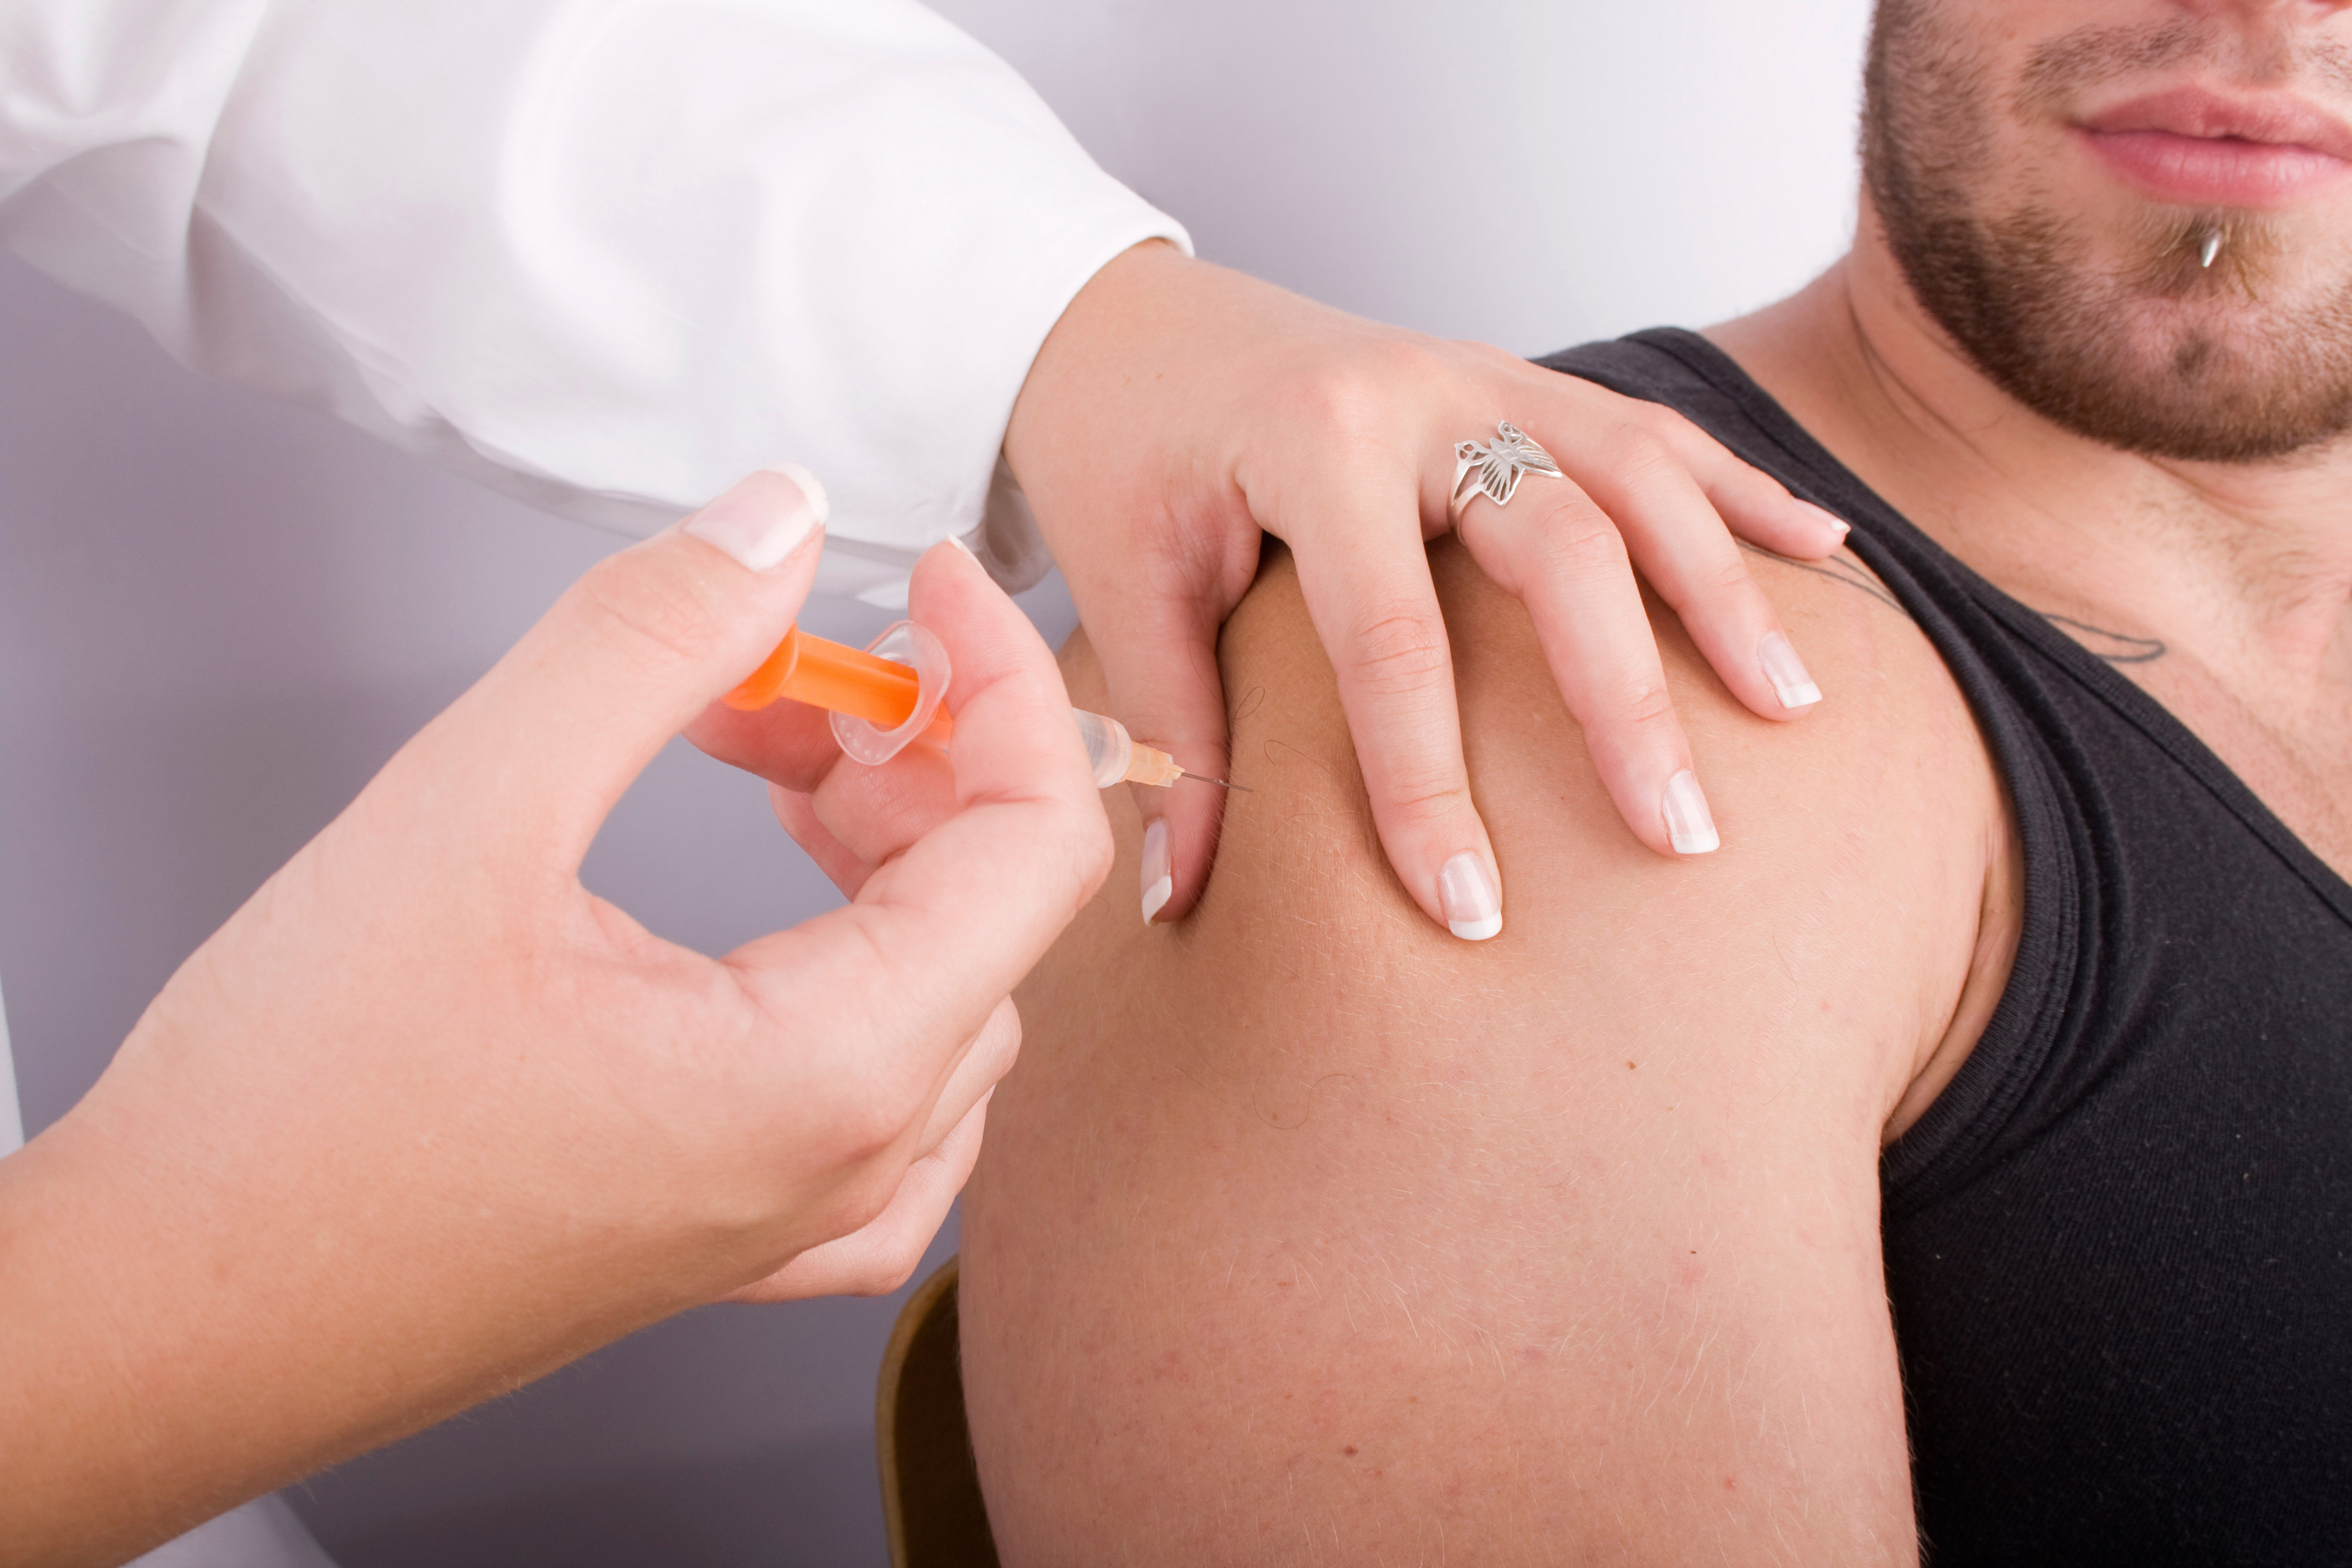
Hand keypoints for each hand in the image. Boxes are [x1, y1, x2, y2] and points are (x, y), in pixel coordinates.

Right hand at [0, 473, 1109, 1563]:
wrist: (170, 1316)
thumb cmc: (290, 1117)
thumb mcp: (466, 811)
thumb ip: (648, 640)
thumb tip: (785, 523)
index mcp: (833, 1076)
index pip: (1039, 843)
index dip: (1007, 680)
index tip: (935, 582)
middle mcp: (849, 1165)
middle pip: (993, 909)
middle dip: (910, 750)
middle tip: (776, 672)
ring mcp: (800, 1220)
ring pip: (943, 991)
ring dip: (878, 848)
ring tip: (747, 756)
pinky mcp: (737, 1239)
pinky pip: (888, 1095)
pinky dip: (860, 964)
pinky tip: (772, 914)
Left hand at [1004, 243, 1847, 936]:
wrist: (1129, 325)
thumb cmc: (1122, 458)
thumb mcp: (1123, 592)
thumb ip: (1175, 739)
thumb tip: (1181, 902)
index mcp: (1315, 442)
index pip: (1395, 641)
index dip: (1430, 786)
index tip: (1469, 911)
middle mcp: (1425, 392)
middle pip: (1563, 547)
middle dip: (1625, 702)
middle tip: (1681, 835)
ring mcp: (1488, 373)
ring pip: (1640, 475)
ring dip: (1723, 593)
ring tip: (1790, 711)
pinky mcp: (1521, 379)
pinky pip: (1653, 432)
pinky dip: (1740, 493)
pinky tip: (1825, 553)